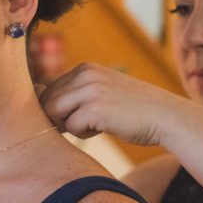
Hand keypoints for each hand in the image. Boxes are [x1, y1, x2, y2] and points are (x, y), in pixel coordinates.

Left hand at [38, 62, 179, 146]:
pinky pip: (72, 128)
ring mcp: (89, 89)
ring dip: (72, 125)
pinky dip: (85, 134)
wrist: (165, 116)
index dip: (60, 110)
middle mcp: (84, 74)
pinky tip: (107, 127)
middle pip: (47, 102)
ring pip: (55, 114)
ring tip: (97, 124)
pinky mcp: (95, 108)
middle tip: (88, 123)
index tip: (82, 116)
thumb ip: (74, 94)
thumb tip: (37, 100)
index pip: (50, 90)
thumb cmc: (132, 110)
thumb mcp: (102, 92)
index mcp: (84, 68)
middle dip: (61, 118)